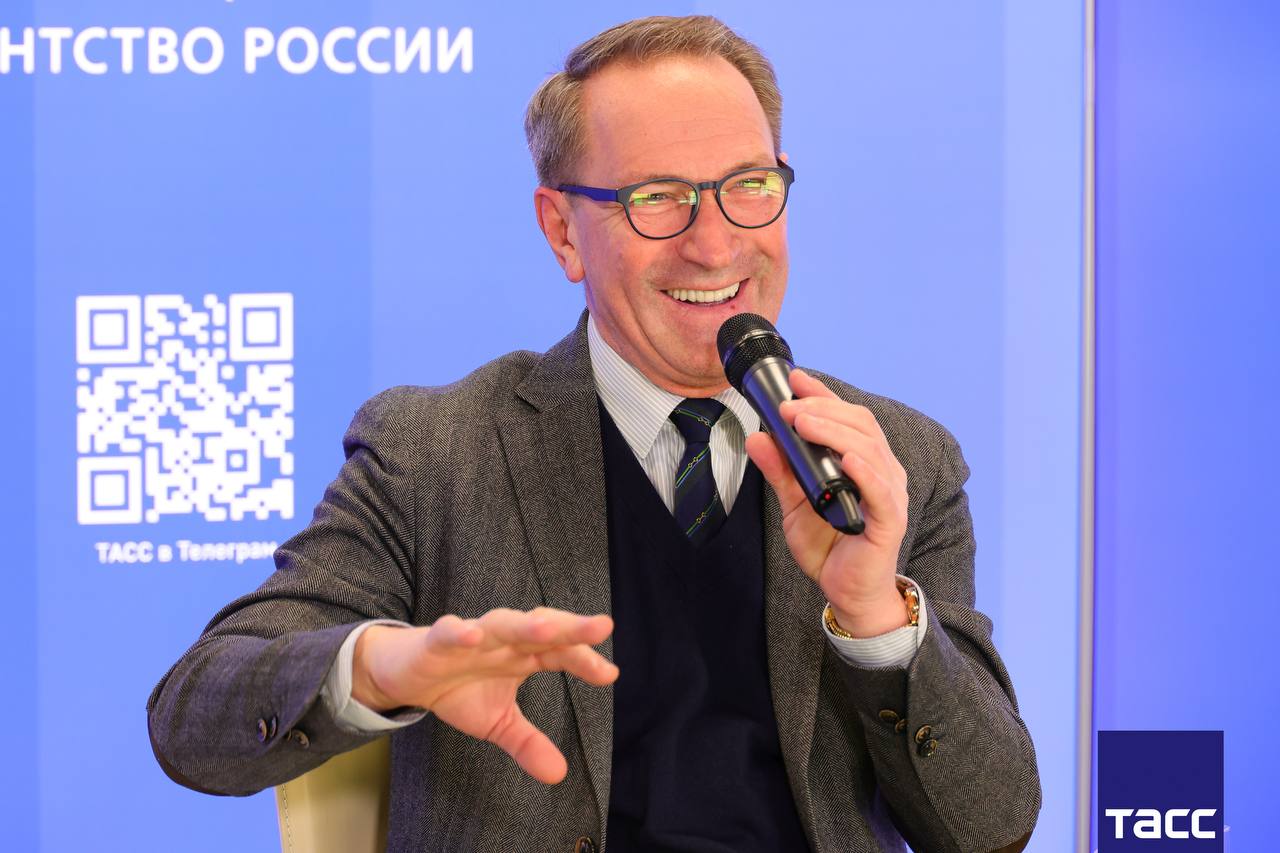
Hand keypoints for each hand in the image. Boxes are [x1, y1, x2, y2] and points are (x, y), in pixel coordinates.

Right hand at [352, 607, 615, 783]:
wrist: (407, 675)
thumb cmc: (459, 688)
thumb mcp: (497, 722)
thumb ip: (528, 743)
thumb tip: (559, 774)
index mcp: (523, 655)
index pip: (560, 653)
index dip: (584, 660)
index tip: (609, 674)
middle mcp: (505, 639)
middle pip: (542, 628)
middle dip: (571, 627)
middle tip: (602, 625)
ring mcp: (473, 637)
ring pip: (502, 623)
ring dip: (524, 625)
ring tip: (547, 628)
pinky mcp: (437, 641)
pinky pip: (448, 632)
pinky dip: (458, 632)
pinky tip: (470, 635)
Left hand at [744, 369, 910, 636]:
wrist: (848, 592)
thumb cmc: (829, 545)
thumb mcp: (794, 504)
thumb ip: (779, 471)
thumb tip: (757, 437)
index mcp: (861, 460)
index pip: (847, 416)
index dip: (823, 394)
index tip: (794, 378)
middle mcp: (880, 470)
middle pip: (859, 425)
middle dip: (823, 409)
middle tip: (788, 406)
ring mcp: (888, 494)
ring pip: (868, 449)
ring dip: (835, 432)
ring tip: (804, 423)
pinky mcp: (890, 521)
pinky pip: (881, 491)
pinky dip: (865, 471)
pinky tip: (846, 458)